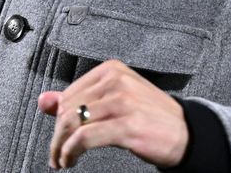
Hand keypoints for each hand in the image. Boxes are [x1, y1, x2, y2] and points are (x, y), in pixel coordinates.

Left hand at [37, 59, 188, 168]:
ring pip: (72, 123)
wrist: (185, 133)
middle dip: (57, 135)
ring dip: (60, 146)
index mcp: (112, 70)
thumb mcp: (113, 100)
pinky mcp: (126, 126)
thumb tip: (44, 100)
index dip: (57, 118)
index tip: (58, 134)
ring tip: (61, 159)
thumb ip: (78, 99)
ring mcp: (122, 102)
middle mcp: (116, 82)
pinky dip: (70, 151)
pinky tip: (70, 159)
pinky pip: (84, 138)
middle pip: (68, 108)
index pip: (69, 93)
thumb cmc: (150, 116)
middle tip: (56, 152)